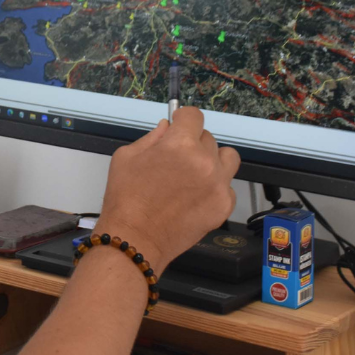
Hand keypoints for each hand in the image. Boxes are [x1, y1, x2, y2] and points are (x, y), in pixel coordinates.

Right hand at [97, 107, 239, 265]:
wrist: (135, 239)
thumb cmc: (126, 199)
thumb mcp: (126, 157)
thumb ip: (152, 137)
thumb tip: (168, 127)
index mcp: (180, 144)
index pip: (194, 115)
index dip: (183, 118)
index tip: (179, 125)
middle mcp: (204, 161)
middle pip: (208, 137)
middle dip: (193, 143)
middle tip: (177, 160)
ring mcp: (218, 184)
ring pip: (227, 157)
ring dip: (214, 160)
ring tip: (196, 174)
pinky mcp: (223, 205)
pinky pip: (228, 186)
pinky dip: (215, 188)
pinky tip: (196, 197)